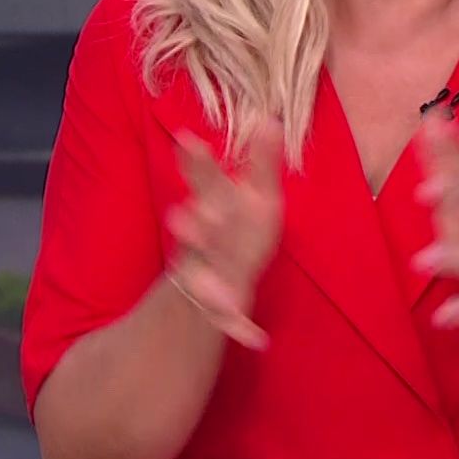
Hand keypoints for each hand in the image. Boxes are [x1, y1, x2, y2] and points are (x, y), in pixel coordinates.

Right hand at [166, 122, 284, 349]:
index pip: (205, 184)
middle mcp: (205, 242)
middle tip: (190, 217)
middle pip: (201, 232)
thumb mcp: (254, 192)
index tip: (187, 140)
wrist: (217, 280)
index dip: (196, 165)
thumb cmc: (240, 226)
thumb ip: (260, 161)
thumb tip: (271, 119)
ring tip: (224, 295)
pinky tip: (257, 339)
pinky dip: (242, 329)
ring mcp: (209, 275)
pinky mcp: (221, 308)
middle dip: (195, 226)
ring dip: (211, 284)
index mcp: (215, 209)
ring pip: (206, 279)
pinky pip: (231, 322)